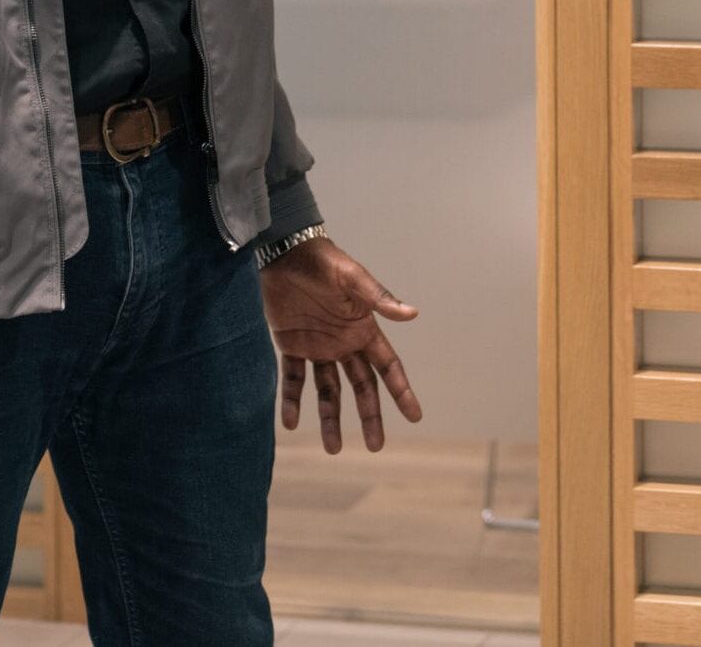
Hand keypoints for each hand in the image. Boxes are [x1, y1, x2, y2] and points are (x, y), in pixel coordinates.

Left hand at [261, 237, 422, 453]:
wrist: (285, 252)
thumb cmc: (324, 262)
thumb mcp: (353, 279)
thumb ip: (378, 298)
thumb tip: (412, 314)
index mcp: (363, 329)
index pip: (388, 367)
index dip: (401, 391)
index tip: (415, 417)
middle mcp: (344, 343)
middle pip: (362, 387)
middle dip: (370, 416)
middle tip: (376, 446)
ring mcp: (318, 347)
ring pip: (329, 391)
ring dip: (331, 418)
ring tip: (333, 449)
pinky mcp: (291, 345)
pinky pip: (293, 379)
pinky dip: (292, 401)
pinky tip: (290, 423)